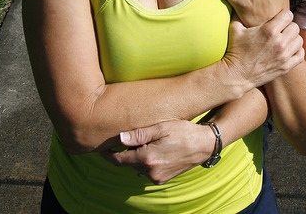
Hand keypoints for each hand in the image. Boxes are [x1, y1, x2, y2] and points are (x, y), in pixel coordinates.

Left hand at [100, 120, 214, 183]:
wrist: (203, 144)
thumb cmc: (183, 131)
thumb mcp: (161, 127)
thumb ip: (140, 134)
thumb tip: (120, 138)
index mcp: (148, 158)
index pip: (119, 160)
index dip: (108, 154)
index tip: (101, 148)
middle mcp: (151, 171)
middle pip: (128, 163)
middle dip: (125, 152)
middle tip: (125, 138)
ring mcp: (157, 177)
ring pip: (137, 167)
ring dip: (136, 156)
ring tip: (142, 141)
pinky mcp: (163, 178)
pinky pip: (147, 170)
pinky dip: (145, 161)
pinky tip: (153, 149)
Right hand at [222, 10, 303, 90]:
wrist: (236, 74)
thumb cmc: (235, 50)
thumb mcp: (235, 28)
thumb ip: (241, 14)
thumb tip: (242, 4)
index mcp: (269, 30)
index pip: (288, 15)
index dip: (283, 15)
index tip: (278, 18)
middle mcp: (279, 42)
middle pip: (295, 26)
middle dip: (288, 26)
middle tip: (280, 29)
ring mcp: (284, 55)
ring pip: (299, 40)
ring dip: (293, 38)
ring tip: (284, 40)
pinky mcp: (286, 67)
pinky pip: (301, 55)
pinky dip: (297, 51)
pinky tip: (288, 50)